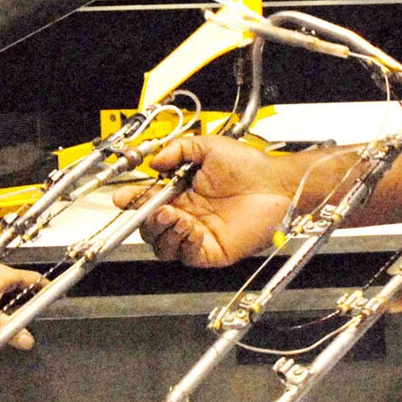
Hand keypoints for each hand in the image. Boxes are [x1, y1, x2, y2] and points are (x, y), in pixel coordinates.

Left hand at [0, 262, 42, 349]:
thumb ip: (6, 328)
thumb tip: (26, 340)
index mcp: (2, 275)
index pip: (33, 278)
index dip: (47, 286)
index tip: (57, 294)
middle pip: (22, 286)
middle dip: (32, 299)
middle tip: (41, 311)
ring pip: (9, 294)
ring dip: (15, 306)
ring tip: (21, 321)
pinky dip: (2, 310)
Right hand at [110, 135, 296, 267]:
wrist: (277, 183)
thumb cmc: (250, 166)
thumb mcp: (208, 146)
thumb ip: (178, 149)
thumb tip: (155, 161)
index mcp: (182, 194)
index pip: (148, 203)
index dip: (133, 202)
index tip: (124, 197)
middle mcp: (188, 216)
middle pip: (151, 229)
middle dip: (145, 220)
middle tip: (153, 208)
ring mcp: (199, 235)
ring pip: (164, 247)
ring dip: (162, 233)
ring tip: (173, 215)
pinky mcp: (212, 251)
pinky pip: (187, 255)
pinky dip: (183, 242)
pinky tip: (189, 226)